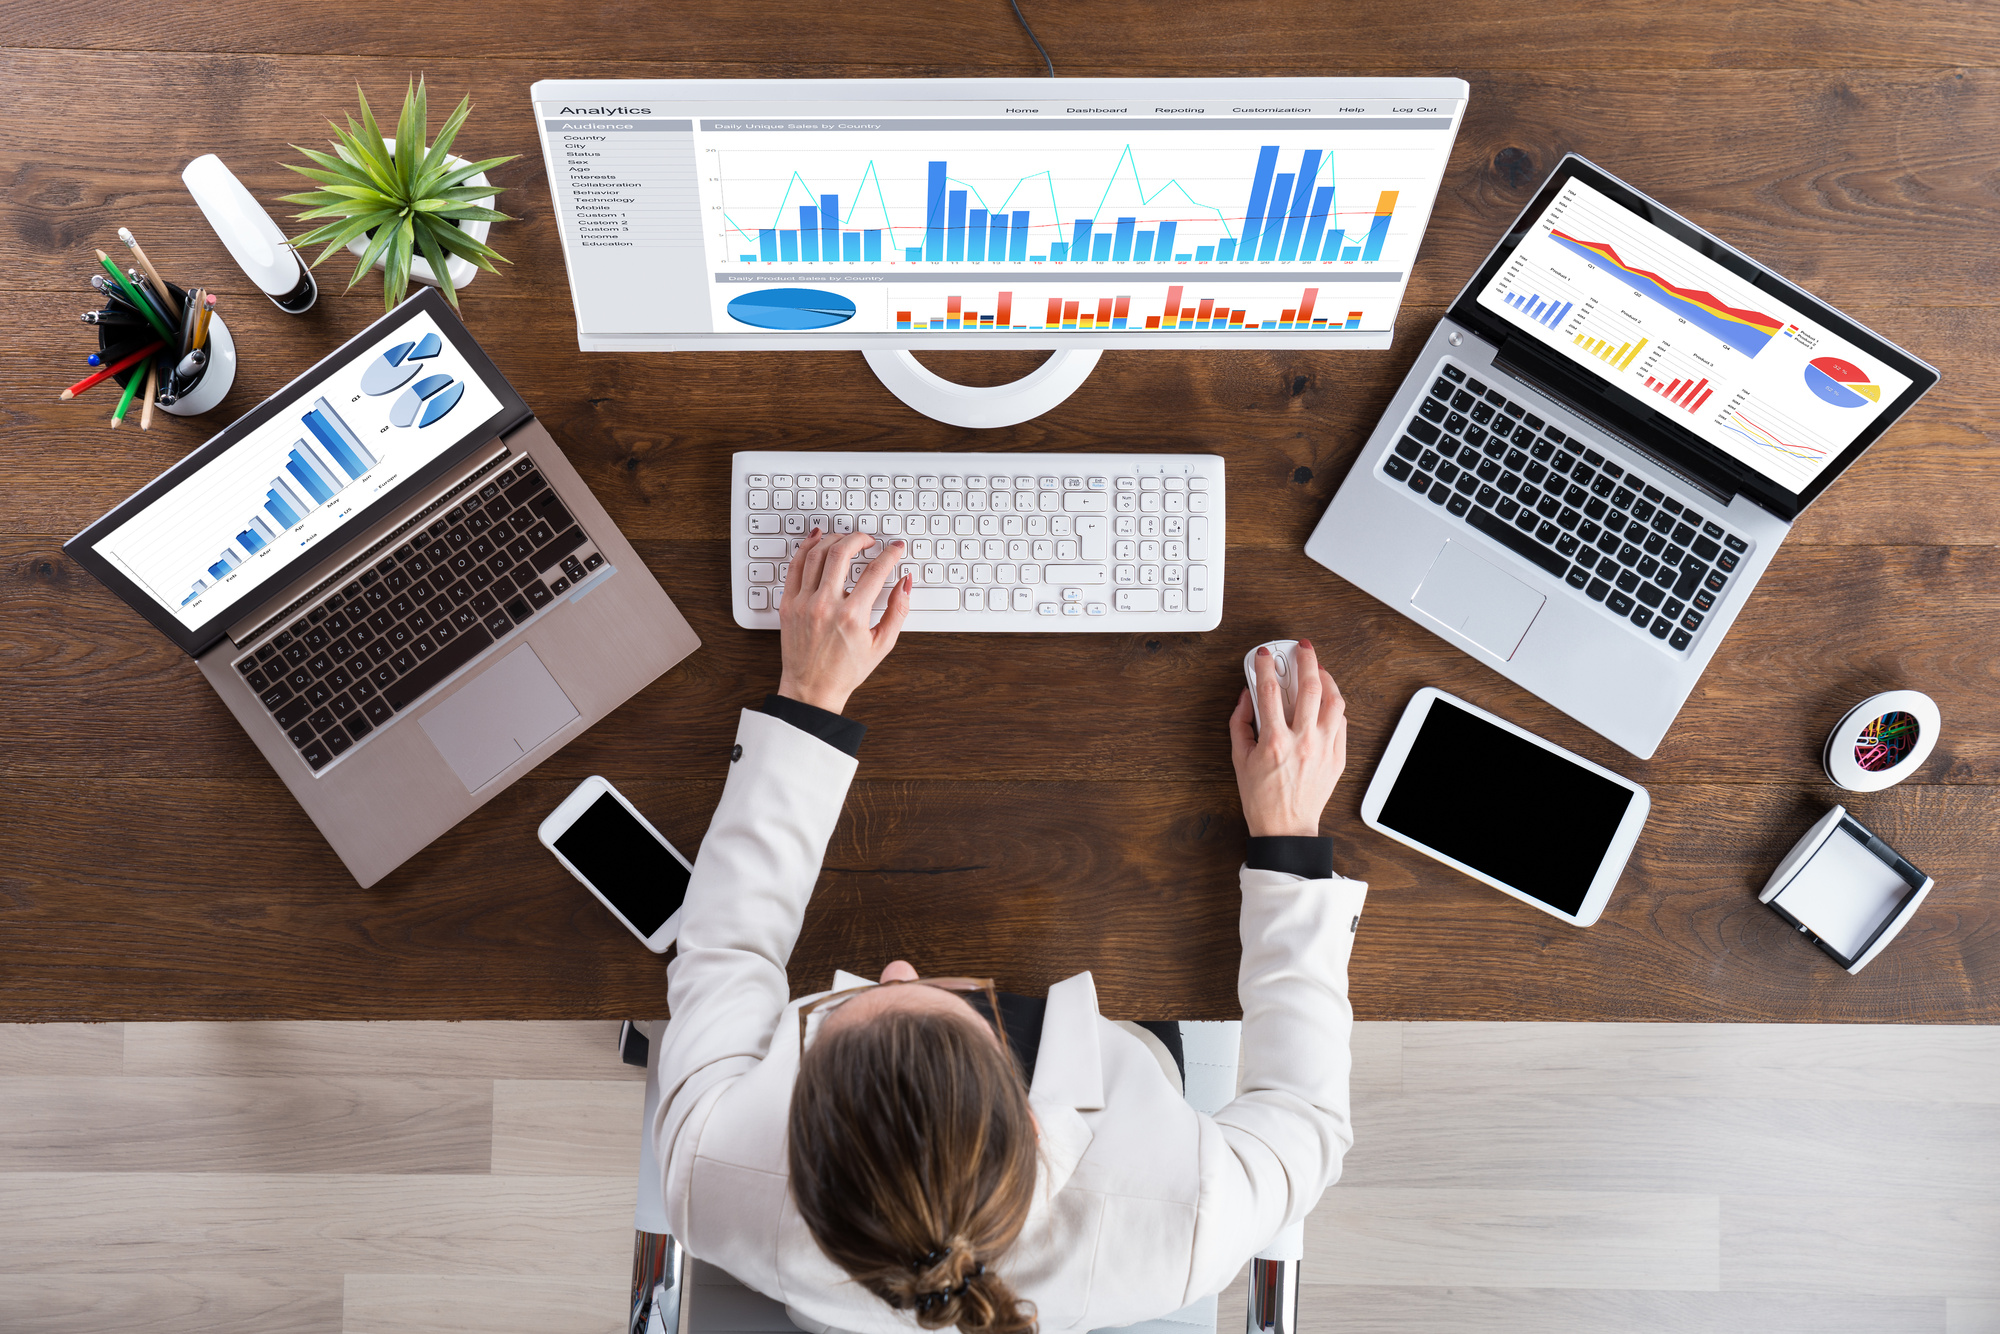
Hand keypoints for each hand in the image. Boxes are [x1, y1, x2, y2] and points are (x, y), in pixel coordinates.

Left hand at [776, 529, 911, 714]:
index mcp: (851, 616)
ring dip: (835, 539)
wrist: (811, 690)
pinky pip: (795, 566)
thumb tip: (905, 583)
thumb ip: (898, 611)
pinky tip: (817, 539)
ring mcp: (803, 603)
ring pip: (817, 554)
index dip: (890, 554)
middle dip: (860, 539)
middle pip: (843, 553)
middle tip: (870, 540)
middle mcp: (825, 606)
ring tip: (847, 539)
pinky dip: (806, 547)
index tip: (896, 548)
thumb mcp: (882, 645)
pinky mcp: (788, 604)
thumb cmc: (846, 671)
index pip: (875, 572)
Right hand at [1228, 640, 1347, 837]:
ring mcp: (1324, 748)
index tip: (1264, 655)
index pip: (1269, 690)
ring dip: (1327, 679)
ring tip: (1319, 670)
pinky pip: (1342, 722)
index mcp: (1274, 741)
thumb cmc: (1261, 798)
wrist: (1286, 828)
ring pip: (1334, 701)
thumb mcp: (1239, 759)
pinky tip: (1327, 699)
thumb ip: (1240, 724)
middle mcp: (1302, 741)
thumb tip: (1246, 697)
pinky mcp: (1338, 757)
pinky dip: (1334, 705)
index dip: (1265, 666)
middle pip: (1309, 687)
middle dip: (1305, 660)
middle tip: (1302, 648)